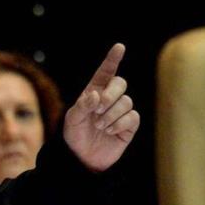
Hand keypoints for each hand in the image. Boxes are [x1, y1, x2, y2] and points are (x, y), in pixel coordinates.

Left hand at [63, 43, 138, 171]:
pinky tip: (109, 131)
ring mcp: (121, 111)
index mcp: (95, 91)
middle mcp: (110, 98)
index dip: (113, 59)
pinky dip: (120, 123)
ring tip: (100, 126)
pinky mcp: (129, 125)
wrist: (82, 157)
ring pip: (126, 102)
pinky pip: (133, 117)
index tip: (120, 47)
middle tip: (98, 109)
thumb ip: (82, 105)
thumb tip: (96, 95)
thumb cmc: (75, 134)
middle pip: (121, 83)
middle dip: (110, 94)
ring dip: (111, 114)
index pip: (106, 71)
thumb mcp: (72, 119)